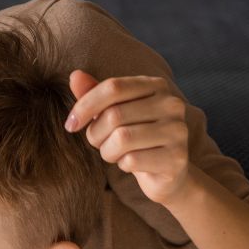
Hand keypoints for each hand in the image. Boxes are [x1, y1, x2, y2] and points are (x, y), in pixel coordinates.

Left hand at [66, 70, 189, 205]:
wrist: (166, 173)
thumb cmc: (134, 139)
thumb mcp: (113, 113)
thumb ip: (95, 94)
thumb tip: (75, 75)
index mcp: (155, 86)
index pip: (112, 87)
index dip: (85, 105)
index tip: (70, 124)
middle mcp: (171, 104)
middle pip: (114, 115)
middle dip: (95, 134)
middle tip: (100, 144)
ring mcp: (178, 130)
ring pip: (122, 138)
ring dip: (107, 151)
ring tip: (115, 154)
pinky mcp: (176, 157)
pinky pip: (132, 160)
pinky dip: (122, 165)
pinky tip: (132, 164)